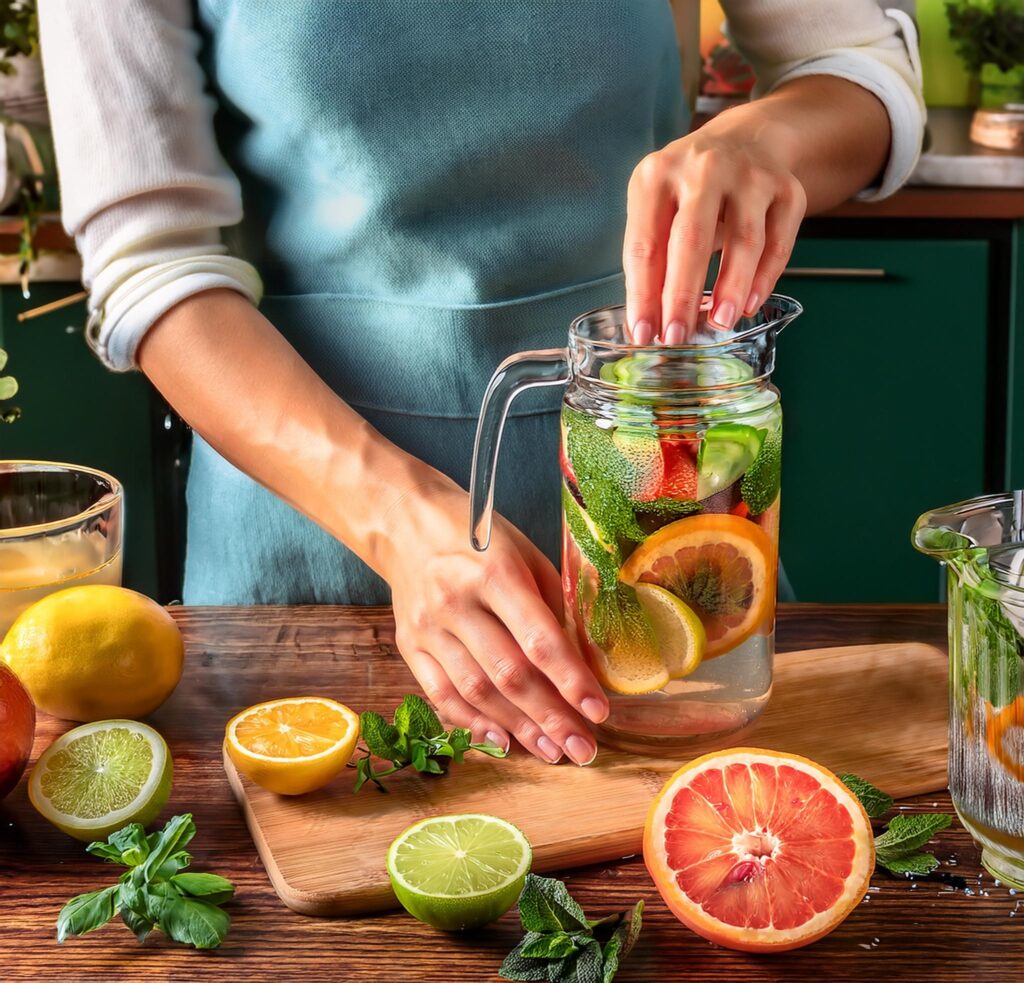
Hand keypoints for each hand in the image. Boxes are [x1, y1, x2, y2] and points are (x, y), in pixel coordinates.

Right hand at [379, 477, 608, 765]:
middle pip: (509, 674)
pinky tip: (502, 741)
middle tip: (583, 749)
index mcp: (496, 573)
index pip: (539, 639)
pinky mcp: (409, 644)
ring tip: (552, 751)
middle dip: (551, 718)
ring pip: (476, 691)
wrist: (406, 524)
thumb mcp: (526, 555)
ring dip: (518, 728)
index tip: (599, 712)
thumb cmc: (480, 538)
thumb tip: (585, 661)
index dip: (571, 680)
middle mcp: (458, 602)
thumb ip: (553, 605)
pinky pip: (441, 694)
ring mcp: (428, 627)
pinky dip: (473, 723)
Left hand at [623, 114, 806, 343]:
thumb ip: (651, 258)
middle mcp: (704, 169)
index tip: (642, 332)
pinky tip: (750, 304)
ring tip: (719, 323)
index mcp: (657, 175)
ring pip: (744, 240)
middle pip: (691, 239)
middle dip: (681, 295)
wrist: (744, 140)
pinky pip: (778, 242)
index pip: (645, 244)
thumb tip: (649, 321)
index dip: (642, 294)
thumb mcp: (657, 206)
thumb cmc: (688, 188)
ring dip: (730, 289)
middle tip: (676, 337)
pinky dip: (765, 278)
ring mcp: (750, 176)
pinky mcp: (787, 189)